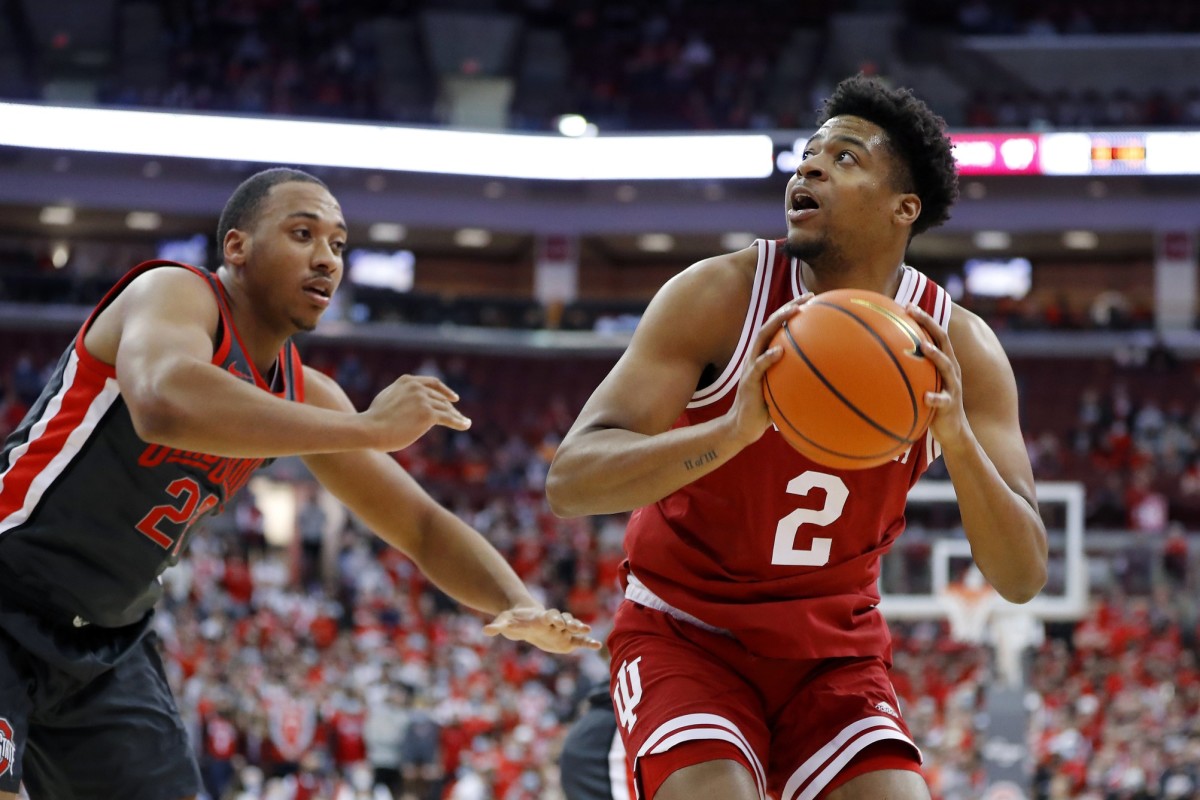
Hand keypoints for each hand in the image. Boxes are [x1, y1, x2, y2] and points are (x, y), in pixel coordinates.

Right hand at [361, 375, 471, 451]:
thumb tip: (407, 403)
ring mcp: (424, 400)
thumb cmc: (374, 419)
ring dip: (457, 416)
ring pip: (446, 409)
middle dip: (450, 408)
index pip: (432, 384)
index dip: (445, 391)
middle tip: (458, 415)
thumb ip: (400, 396)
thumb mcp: (387, 399)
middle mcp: (417, 387)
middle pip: (440, 398)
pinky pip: (449, 419)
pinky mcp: (428, 414)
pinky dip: (459, 422)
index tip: (454, 398)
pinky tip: (466, 425)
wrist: (370, 429)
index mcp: (407, 381)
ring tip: (465, 421)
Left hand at [483, 605, 601, 653]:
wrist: (524, 620)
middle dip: (568, 622)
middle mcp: (553, 622)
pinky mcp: (566, 640)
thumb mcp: (504, 622)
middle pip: (563, 620)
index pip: (547, 615)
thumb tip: (485, 630)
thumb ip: (497, 626)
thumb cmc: (514, 620)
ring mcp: (561, 630)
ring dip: (579, 629)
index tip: (554, 619)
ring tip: (587, 631)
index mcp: (540, 617)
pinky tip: (597, 645)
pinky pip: (578, 641)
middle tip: (574, 625)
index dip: (551, 617)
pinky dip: (587, 642)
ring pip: (572, 628)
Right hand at [727, 293, 811, 447]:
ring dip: (777, 322)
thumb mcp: (785, 390)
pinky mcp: (749, 382)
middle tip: (808, 298)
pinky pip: (758, 367)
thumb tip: (828, 377)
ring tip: (794, 312)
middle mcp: (756, 355)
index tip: (813, 299)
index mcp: (765, 355)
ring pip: (762, 337)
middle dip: (789, 307)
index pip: (778, 327)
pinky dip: (768, 358)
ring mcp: (751, 367)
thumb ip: (798, 379)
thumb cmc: (767, 410)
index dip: (793, 310)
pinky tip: (779, 351)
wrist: (743, 427)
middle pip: (770, 324)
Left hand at [907, 303, 968, 447]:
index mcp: (943, 361)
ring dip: (935, 355)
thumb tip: (878, 357)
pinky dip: (934, 398)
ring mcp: (952, 386)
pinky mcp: (950, 405)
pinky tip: (925, 397)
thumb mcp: (921, 382)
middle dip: (929, 323)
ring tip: (923, 346)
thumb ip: (908, 369)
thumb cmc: (930, 403)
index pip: (935, 333)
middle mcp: (951, 369)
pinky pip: (943, 400)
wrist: (953, 431)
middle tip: (912, 311)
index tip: (906, 304)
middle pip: (943, 340)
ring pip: (947, 366)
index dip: (923, 318)